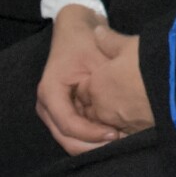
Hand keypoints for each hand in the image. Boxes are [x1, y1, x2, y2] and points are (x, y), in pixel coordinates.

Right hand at [35, 5, 122, 154]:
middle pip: (67, 139)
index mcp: (51, 92)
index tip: (116, 133)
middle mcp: (47, 106)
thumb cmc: (86, 40)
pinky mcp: (63, 114)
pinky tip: (115, 137)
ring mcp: (53, 112)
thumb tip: (128, 104)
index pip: (69, 124)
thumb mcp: (97, 57)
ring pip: (71, 141)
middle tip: (122, 145)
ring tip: (121, 143)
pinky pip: (77, 134)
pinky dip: (94, 139)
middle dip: (94, 147)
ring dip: (94, 146)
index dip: (92, 134)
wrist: (76, 30)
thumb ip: (110, 79)